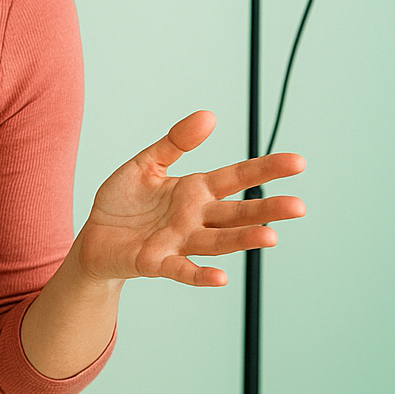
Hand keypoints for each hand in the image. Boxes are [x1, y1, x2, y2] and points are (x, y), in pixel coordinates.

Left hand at [77, 110, 305, 286]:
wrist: (95, 237)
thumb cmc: (125, 202)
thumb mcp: (147, 164)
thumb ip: (175, 143)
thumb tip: (208, 115)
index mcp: (194, 191)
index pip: (236, 178)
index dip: (265, 170)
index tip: (298, 162)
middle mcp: (195, 218)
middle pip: (237, 213)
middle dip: (267, 210)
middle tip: (299, 206)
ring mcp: (179, 242)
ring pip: (217, 241)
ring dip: (242, 240)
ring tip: (270, 237)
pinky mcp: (158, 262)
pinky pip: (182, 270)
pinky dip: (200, 274)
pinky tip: (220, 277)